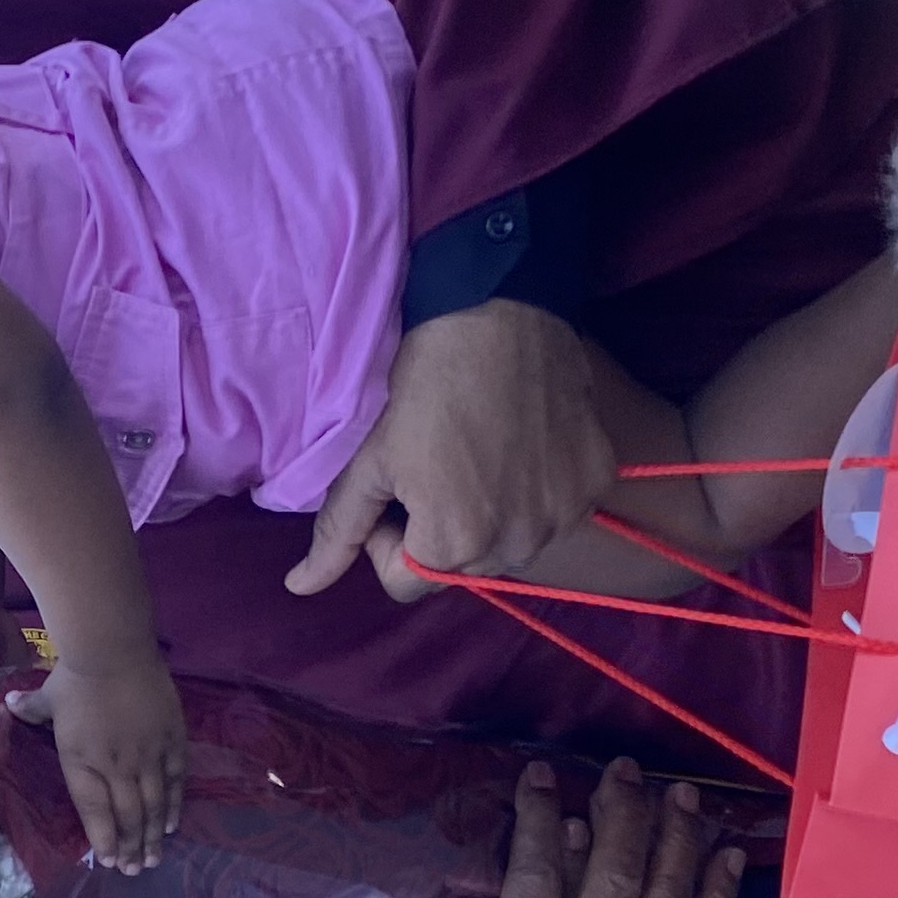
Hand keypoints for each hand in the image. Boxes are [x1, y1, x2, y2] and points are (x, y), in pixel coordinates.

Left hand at [8, 652, 188, 870]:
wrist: (113, 650)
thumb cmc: (75, 675)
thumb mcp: (48, 696)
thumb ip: (31, 709)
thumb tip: (9, 705)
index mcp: (81, 762)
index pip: (93, 812)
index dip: (102, 841)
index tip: (107, 862)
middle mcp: (114, 767)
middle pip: (126, 817)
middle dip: (130, 849)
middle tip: (133, 870)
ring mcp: (146, 756)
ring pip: (153, 806)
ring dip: (152, 837)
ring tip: (153, 859)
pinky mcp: (171, 740)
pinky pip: (175, 780)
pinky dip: (174, 805)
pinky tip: (171, 825)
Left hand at [290, 300, 618, 601]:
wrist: (499, 308)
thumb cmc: (423, 381)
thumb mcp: (369, 458)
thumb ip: (338, 531)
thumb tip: (302, 589)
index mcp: (454, 544)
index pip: (406, 582)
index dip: (386, 539)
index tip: (392, 486)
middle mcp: (517, 545)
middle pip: (461, 568)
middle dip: (439, 530)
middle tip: (433, 466)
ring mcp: (565, 515)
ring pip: (511, 543)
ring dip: (490, 516)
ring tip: (477, 454)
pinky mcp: (596, 482)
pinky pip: (557, 511)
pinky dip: (537, 492)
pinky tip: (521, 445)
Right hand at [418, 761, 743, 897]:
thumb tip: (476, 867)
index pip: (537, 867)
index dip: (539, 814)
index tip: (542, 775)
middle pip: (614, 868)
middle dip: (621, 809)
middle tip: (623, 769)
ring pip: (667, 895)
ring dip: (678, 838)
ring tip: (682, 794)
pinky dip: (719, 896)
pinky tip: (728, 855)